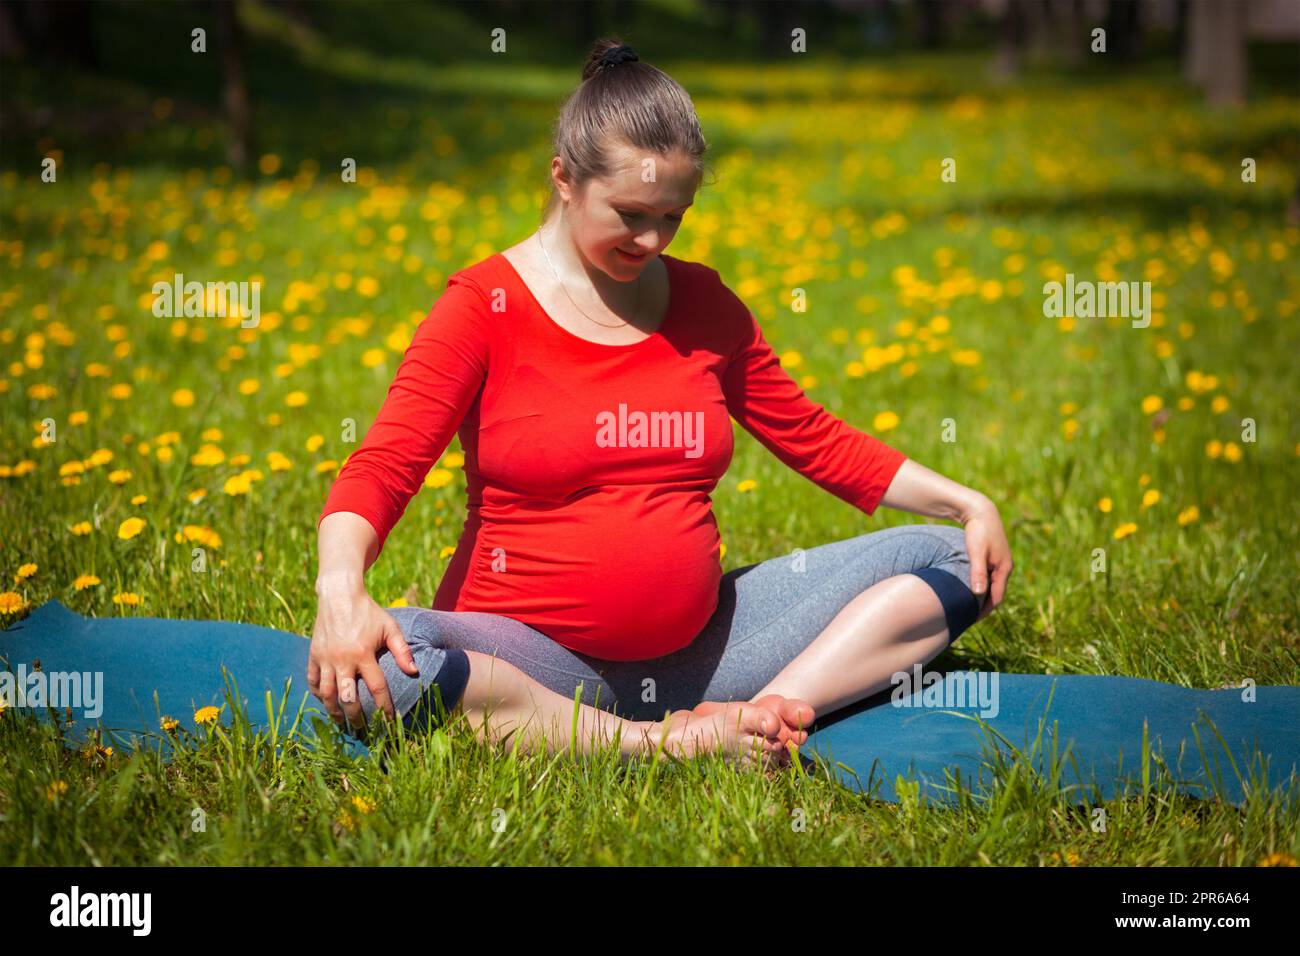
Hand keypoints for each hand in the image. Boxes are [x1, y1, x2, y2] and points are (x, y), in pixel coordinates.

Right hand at [308, 585, 419, 732]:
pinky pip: (312, 681)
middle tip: (361, 729)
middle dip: (355, 717)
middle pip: (347, 698)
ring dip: (334, 711)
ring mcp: (325, 659)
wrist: (339, 595)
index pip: (376, 688)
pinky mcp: (313, 655)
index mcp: (363, 654)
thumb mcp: (390, 627)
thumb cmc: (369, 612)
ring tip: (341, 723)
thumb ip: (402, 651)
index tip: (389, 721)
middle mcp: (342, 660)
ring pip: (326, 694)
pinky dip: (318, 694)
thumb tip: (414, 672)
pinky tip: (326, 701)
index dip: (383, 707)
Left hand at [960, 496, 1012, 622]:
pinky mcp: (993, 557)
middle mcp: (1005, 567)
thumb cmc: (978, 531)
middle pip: (996, 593)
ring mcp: (1000, 562)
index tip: (972, 620)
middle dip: (984, 606)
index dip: (985, 610)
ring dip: (983, 597)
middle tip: (968, 618)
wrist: (981, 511)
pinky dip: (982, 586)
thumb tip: (979, 594)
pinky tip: (971, 589)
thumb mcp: (977, 552)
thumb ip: (978, 572)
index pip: (997, 597)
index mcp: (1004, 568)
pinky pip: (990, 577)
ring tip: (968, 607)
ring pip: (993, 585)